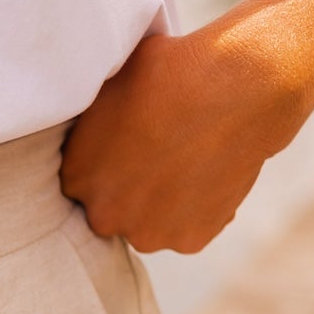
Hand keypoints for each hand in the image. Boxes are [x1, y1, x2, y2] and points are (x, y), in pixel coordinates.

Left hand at [59, 11, 313, 253]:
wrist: (237, 89)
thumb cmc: (173, 72)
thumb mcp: (112, 82)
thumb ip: (92, 117)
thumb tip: (83, 109)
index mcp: (76, 177)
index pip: (84, 182)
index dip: (109, 165)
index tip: (130, 148)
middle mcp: (104, 214)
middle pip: (115, 210)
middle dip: (132, 192)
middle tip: (160, 158)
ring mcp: (147, 233)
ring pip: (151, 224)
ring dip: (164, 205)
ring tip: (188, 165)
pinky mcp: (189, 241)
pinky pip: (188, 231)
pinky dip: (198, 212)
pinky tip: (208, 175)